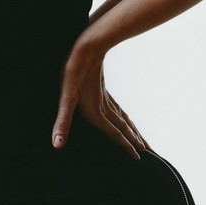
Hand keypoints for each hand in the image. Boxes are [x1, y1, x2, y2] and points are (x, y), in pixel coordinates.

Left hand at [51, 39, 148, 158]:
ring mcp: (105, 97)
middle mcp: (104, 107)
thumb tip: (58, 145)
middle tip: (148, 152)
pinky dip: (125, 116)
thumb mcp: (65, 97)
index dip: (125, 146)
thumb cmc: (74, 71)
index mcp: (96, 112)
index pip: (114, 133)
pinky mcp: (102, 89)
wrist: (88, 46)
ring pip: (123, 117)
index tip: (138, 158)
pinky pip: (118, 107)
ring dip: (133, 129)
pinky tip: (125, 117)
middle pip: (122, 127)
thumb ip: (62, 121)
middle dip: (134, 140)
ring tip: (142, 139)